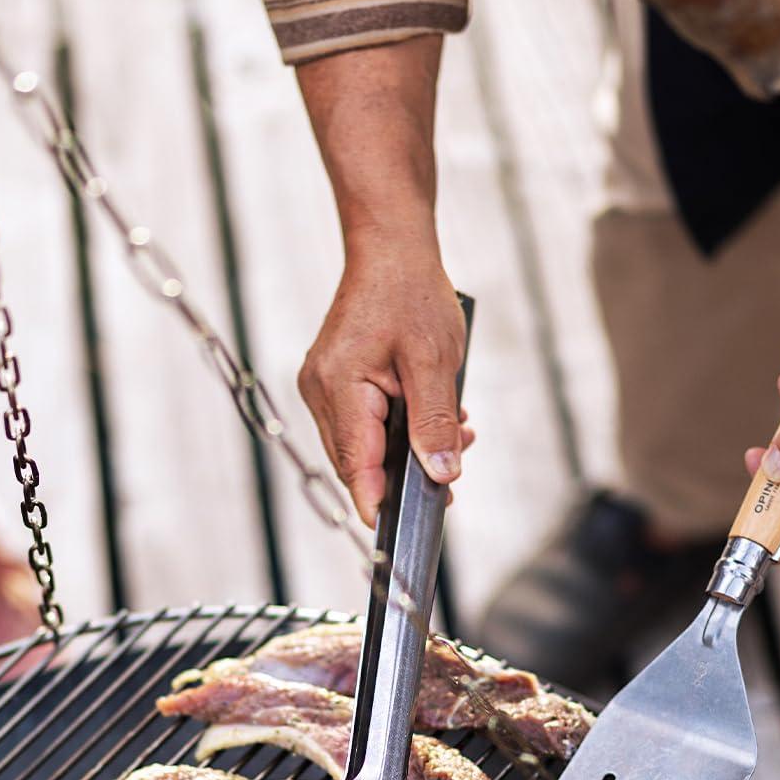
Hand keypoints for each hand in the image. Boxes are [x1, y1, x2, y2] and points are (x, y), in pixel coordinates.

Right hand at [298, 237, 473, 525]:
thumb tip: (442, 475)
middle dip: (403, 476)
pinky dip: (395, 430)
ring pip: (362, 446)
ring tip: (457, 436)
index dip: (377, 503)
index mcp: (340, 386)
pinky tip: (430, 419)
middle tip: (452, 480)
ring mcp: (322, 387)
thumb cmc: (411, 292)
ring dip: (404, 451)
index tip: (398, 532)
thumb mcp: (436, 361)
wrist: (389, 246)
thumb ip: (436, 423)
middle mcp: (321, 391)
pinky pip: (362, 424)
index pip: (357, 464)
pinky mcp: (333, 383)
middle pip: (358, 462)